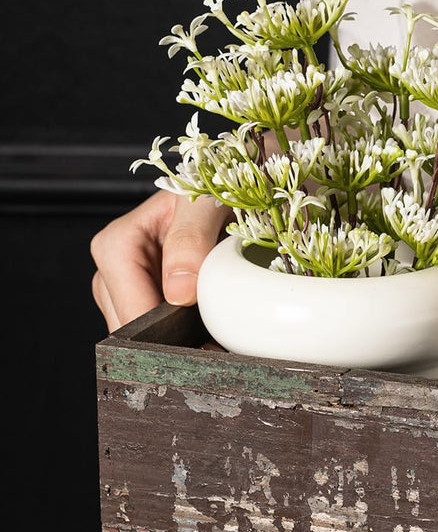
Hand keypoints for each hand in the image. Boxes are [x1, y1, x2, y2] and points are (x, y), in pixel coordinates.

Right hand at [91, 190, 231, 332]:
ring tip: (216, 332)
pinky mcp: (147, 298)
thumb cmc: (213, 187)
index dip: (165, 337)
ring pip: (144, 337)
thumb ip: (191, 239)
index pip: (132, 312)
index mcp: (117, 245)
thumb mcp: (205, 202)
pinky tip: (208, 328)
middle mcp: (113, 270)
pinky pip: (159, 332)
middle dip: (171, 344)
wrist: (230, 185)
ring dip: (179, 342)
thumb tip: (179, 293)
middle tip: (216, 345)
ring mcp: (128, 288)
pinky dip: (184, 336)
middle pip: (133, 332)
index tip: (202, 346)